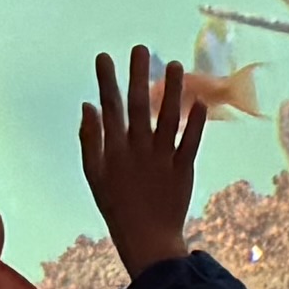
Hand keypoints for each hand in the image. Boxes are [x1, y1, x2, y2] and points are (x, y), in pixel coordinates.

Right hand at [83, 48, 205, 276]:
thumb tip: (88, 106)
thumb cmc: (117, 206)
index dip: (107, 81)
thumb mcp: (94, 175)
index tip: (105, 57)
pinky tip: (200, 102)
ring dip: (172, 91)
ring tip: (176, 66)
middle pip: (138, 106)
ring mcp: (162, 159)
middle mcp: (137, 150)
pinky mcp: (183, 169)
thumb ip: (90, 140)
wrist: (146, 239)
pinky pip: (190, 142)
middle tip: (141, 49)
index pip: (110, 108)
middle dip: (138, 75)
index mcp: (114, 150)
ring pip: (167, 119)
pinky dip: (196, 123)